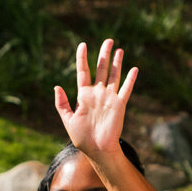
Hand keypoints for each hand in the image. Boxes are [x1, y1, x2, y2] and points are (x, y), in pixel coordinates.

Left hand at [54, 39, 137, 160]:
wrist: (97, 150)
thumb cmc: (82, 138)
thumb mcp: (68, 120)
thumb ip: (62, 104)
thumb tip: (56, 87)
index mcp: (84, 96)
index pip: (83, 72)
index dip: (82, 58)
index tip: (83, 45)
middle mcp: (97, 94)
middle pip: (101, 69)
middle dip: (104, 55)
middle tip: (108, 41)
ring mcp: (109, 98)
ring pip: (114, 75)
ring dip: (117, 62)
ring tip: (119, 49)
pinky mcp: (119, 105)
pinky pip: (126, 89)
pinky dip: (130, 79)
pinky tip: (134, 68)